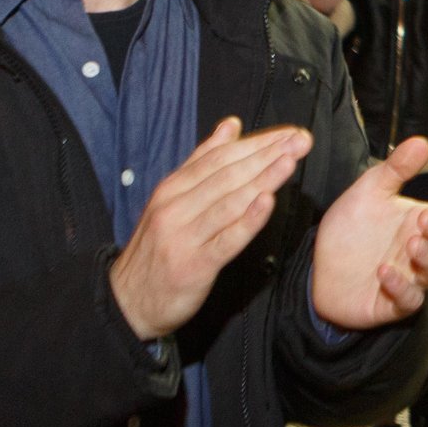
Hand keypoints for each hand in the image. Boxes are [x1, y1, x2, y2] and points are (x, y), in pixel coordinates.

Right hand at [110, 118, 308, 340]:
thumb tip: (231, 125)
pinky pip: (226, 240)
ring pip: (229, 202)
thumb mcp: (172, 198)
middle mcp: (176, 207)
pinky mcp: (194, 265)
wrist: (128, 301)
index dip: (257, 143)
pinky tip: (267, 204)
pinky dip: (247, 221)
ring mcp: (184, 236)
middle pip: (227, 174)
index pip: (220, 157)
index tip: (290, 133)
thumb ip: (202, 161)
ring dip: (262, 179)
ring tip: (290, 162)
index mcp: (173, 188)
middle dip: (267, 155)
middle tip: (300, 141)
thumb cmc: (158, 247)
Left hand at [311, 137, 427, 329]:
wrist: (317, 267)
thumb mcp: (370, 191)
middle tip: (424, 220)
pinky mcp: (392, 303)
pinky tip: (384, 272)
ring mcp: (412, 278)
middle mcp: (424, 251)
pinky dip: (401, 287)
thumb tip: (421, 142)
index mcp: (426, 223)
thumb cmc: (352, 230)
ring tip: (411, 243)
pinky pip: (409, 300)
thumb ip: (396, 169)